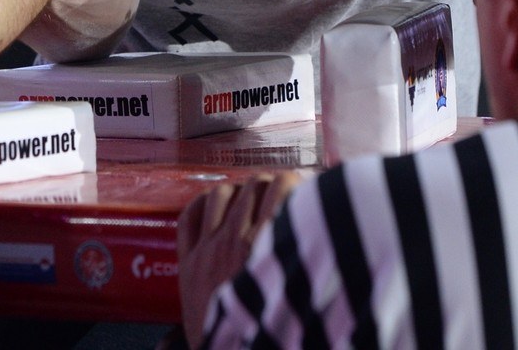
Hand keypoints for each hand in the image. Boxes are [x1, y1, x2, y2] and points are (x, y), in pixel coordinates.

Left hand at [177, 172, 302, 339]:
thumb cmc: (266, 334)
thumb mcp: (300, 296)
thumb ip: (308, 260)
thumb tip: (329, 237)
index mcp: (268, 247)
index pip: (282, 187)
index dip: (297, 183)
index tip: (305, 190)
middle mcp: (235, 241)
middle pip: (254, 186)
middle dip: (272, 186)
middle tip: (281, 196)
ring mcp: (207, 250)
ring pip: (221, 193)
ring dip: (240, 191)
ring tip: (251, 201)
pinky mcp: (188, 264)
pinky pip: (189, 216)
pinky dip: (203, 203)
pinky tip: (215, 205)